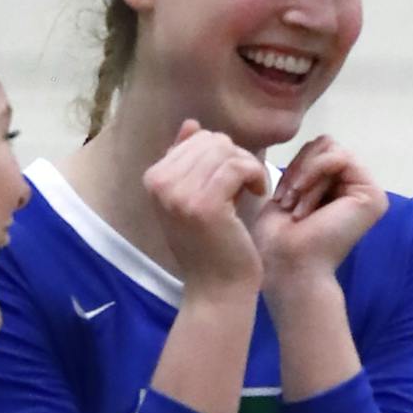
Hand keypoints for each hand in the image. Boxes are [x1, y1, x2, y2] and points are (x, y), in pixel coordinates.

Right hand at [144, 120, 266, 295]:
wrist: (216, 288)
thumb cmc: (211, 244)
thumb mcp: (193, 197)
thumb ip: (189, 161)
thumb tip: (191, 124)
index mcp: (153, 178)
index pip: (196, 138)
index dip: (223, 154)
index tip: (232, 180)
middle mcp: (159, 183)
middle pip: (212, 141)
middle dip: (237, 158)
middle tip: (246, 184)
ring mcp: (178, 194)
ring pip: (226, 151)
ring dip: (248, 167)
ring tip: (252, 189)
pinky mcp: (203, 204)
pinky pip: (238, 166)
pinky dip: (255, 175)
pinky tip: (259, 193)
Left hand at [252, 135, 388, 292]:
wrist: (288, 264)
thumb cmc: (281, 237)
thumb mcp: (292, 189)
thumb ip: (309, 165)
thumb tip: (318, 142)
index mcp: (342, 189)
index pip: (320, 150)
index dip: (296, 165)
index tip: (282, 197)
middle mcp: (359, 189)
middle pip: (326, 145)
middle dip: (300, 168)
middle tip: (288, 201)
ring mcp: (369, 192)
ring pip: (331, 149)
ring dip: (305, 175)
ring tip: (295, 205)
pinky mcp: (372, 195)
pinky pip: (339, 158)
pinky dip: (313, 173)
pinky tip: (304, 201)